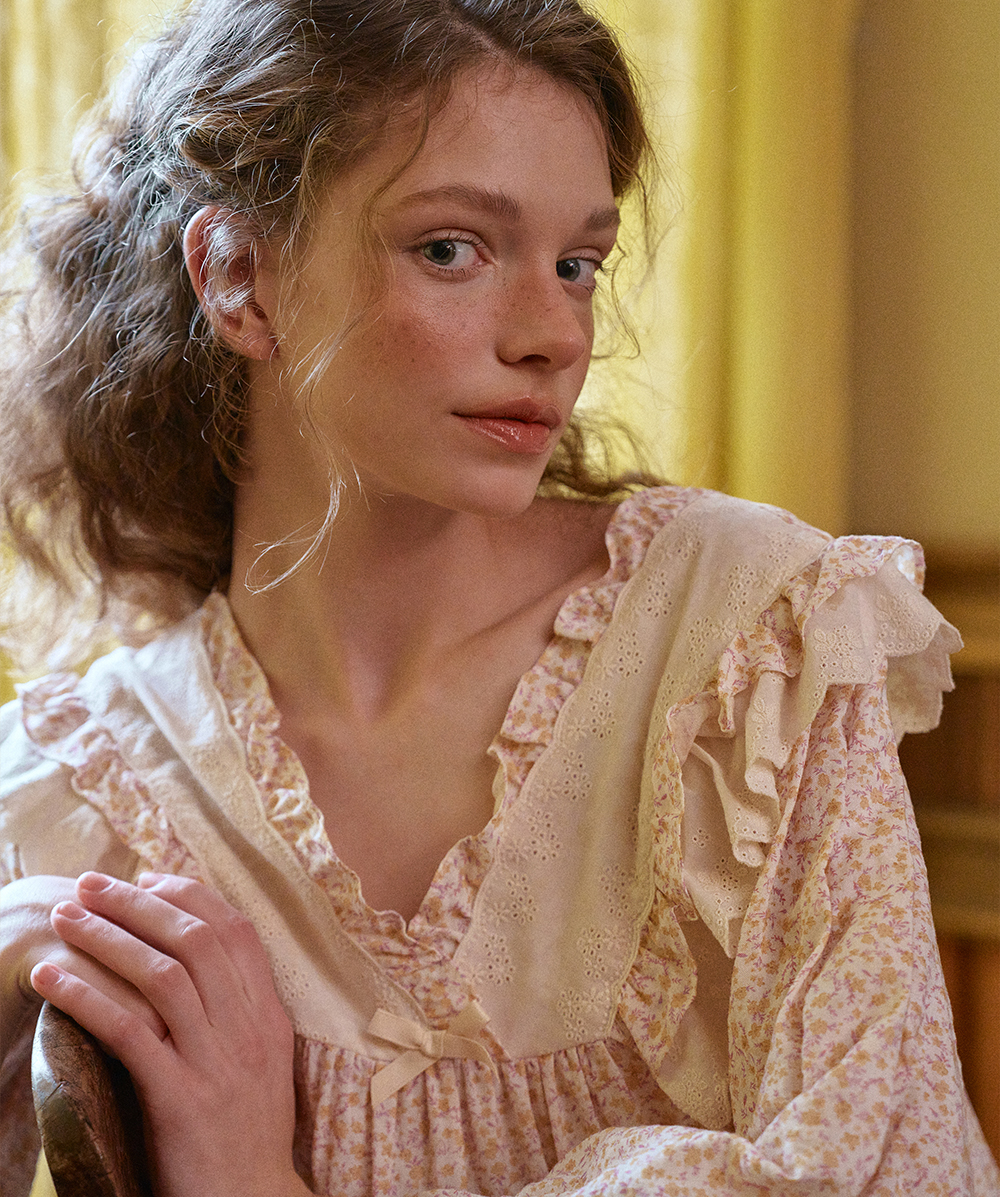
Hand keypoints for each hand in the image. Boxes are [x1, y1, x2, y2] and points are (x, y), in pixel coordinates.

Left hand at [30, 872, 309, 1196]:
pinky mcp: (180, 1099)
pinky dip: (86, 997)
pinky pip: (129, 1033)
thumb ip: (236, 1010)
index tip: (147, 878)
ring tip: (63, 918)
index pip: (235, 931)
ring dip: (107, 937)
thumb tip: (190, 959)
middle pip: (194, 941)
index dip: (189, 895)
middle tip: (91, 884)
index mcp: (268, 1015)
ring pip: (162, 976)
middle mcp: (248, 1029)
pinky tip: (51, 981)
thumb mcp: (260, 1060)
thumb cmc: (246, 1131)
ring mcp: (217, 1063)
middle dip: (138, 903)